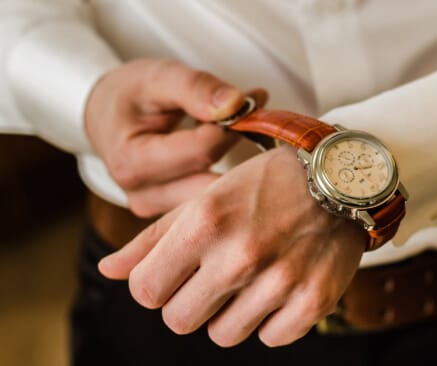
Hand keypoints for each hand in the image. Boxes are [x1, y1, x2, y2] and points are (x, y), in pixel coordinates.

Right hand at [85, 58, 266, 216]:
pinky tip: (236, 159)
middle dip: (242, 152)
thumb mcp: (158, 77)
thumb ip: (196, 88)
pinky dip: (227, 182)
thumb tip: (237, 103)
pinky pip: (208, 204)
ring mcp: (156, 210)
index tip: (254, 99)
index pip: (203, 150)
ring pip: (215, 199)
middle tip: (261, 123)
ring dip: (239, 171)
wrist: (105, 116)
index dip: (234, 123)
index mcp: (132, 161)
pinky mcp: (169, 217)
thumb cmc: (132, 94)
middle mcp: (142, 195)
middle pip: (211, 180)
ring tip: (248, 137)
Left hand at [98, 146, 366, 346]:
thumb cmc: (265, 185)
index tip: (177, 273)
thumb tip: (110, 271)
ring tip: (254, 277)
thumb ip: (154, 238)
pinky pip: (272, 337)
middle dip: (191, 302)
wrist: (340, 179)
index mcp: (205, 224)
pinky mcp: (314, 300)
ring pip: (224, 334)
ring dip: (232, 313)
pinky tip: (282, 286)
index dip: (157, 285)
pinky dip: (273, 319)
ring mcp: (280, 281)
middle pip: (180, 320)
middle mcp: (240, 255)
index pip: (146, 291)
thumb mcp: (205, 198)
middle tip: (216, 276)